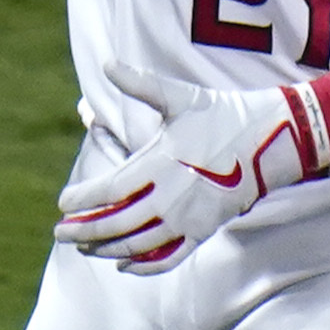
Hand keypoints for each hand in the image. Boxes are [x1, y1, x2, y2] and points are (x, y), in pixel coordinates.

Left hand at [54, 68, 318, 273]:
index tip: (63, 202)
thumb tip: (107, 62)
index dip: (83, 200)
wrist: (269, 141)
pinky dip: (144, 267)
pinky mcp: (203, 231)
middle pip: (117, 224)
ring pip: (139, 245)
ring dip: (108, 250)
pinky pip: (169, 257)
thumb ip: (141, 84)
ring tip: (85, 248)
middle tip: (60, 232)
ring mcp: (188, 219)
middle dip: (85, 231)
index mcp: (159, 164)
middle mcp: (170, 197)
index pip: (109, 190)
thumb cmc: (221, 115)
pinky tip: (124, 266)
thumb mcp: (179, 97)